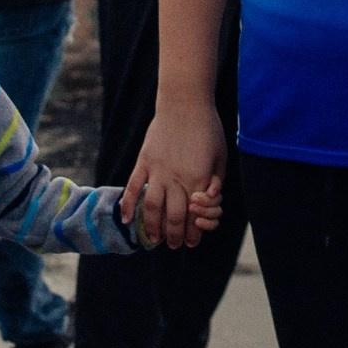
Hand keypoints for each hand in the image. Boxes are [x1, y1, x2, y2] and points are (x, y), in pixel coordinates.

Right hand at [125, 100, 225, 248]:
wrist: (185, 102)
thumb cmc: (208, 129)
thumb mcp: (221, 156)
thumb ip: (216, 182)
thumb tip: (208, 201)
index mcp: (198, 179)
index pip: (196, 216)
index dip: (195, 233)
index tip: (193, 242)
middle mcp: (176, 178)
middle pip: (174, 217)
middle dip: (175, 236)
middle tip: (175, 245)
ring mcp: (157, 170)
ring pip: (151, 207)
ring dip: (152, 228)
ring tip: (154, 239)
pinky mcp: (144, 161)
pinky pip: (132, 186)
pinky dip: (127, 204)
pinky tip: (125, 219)